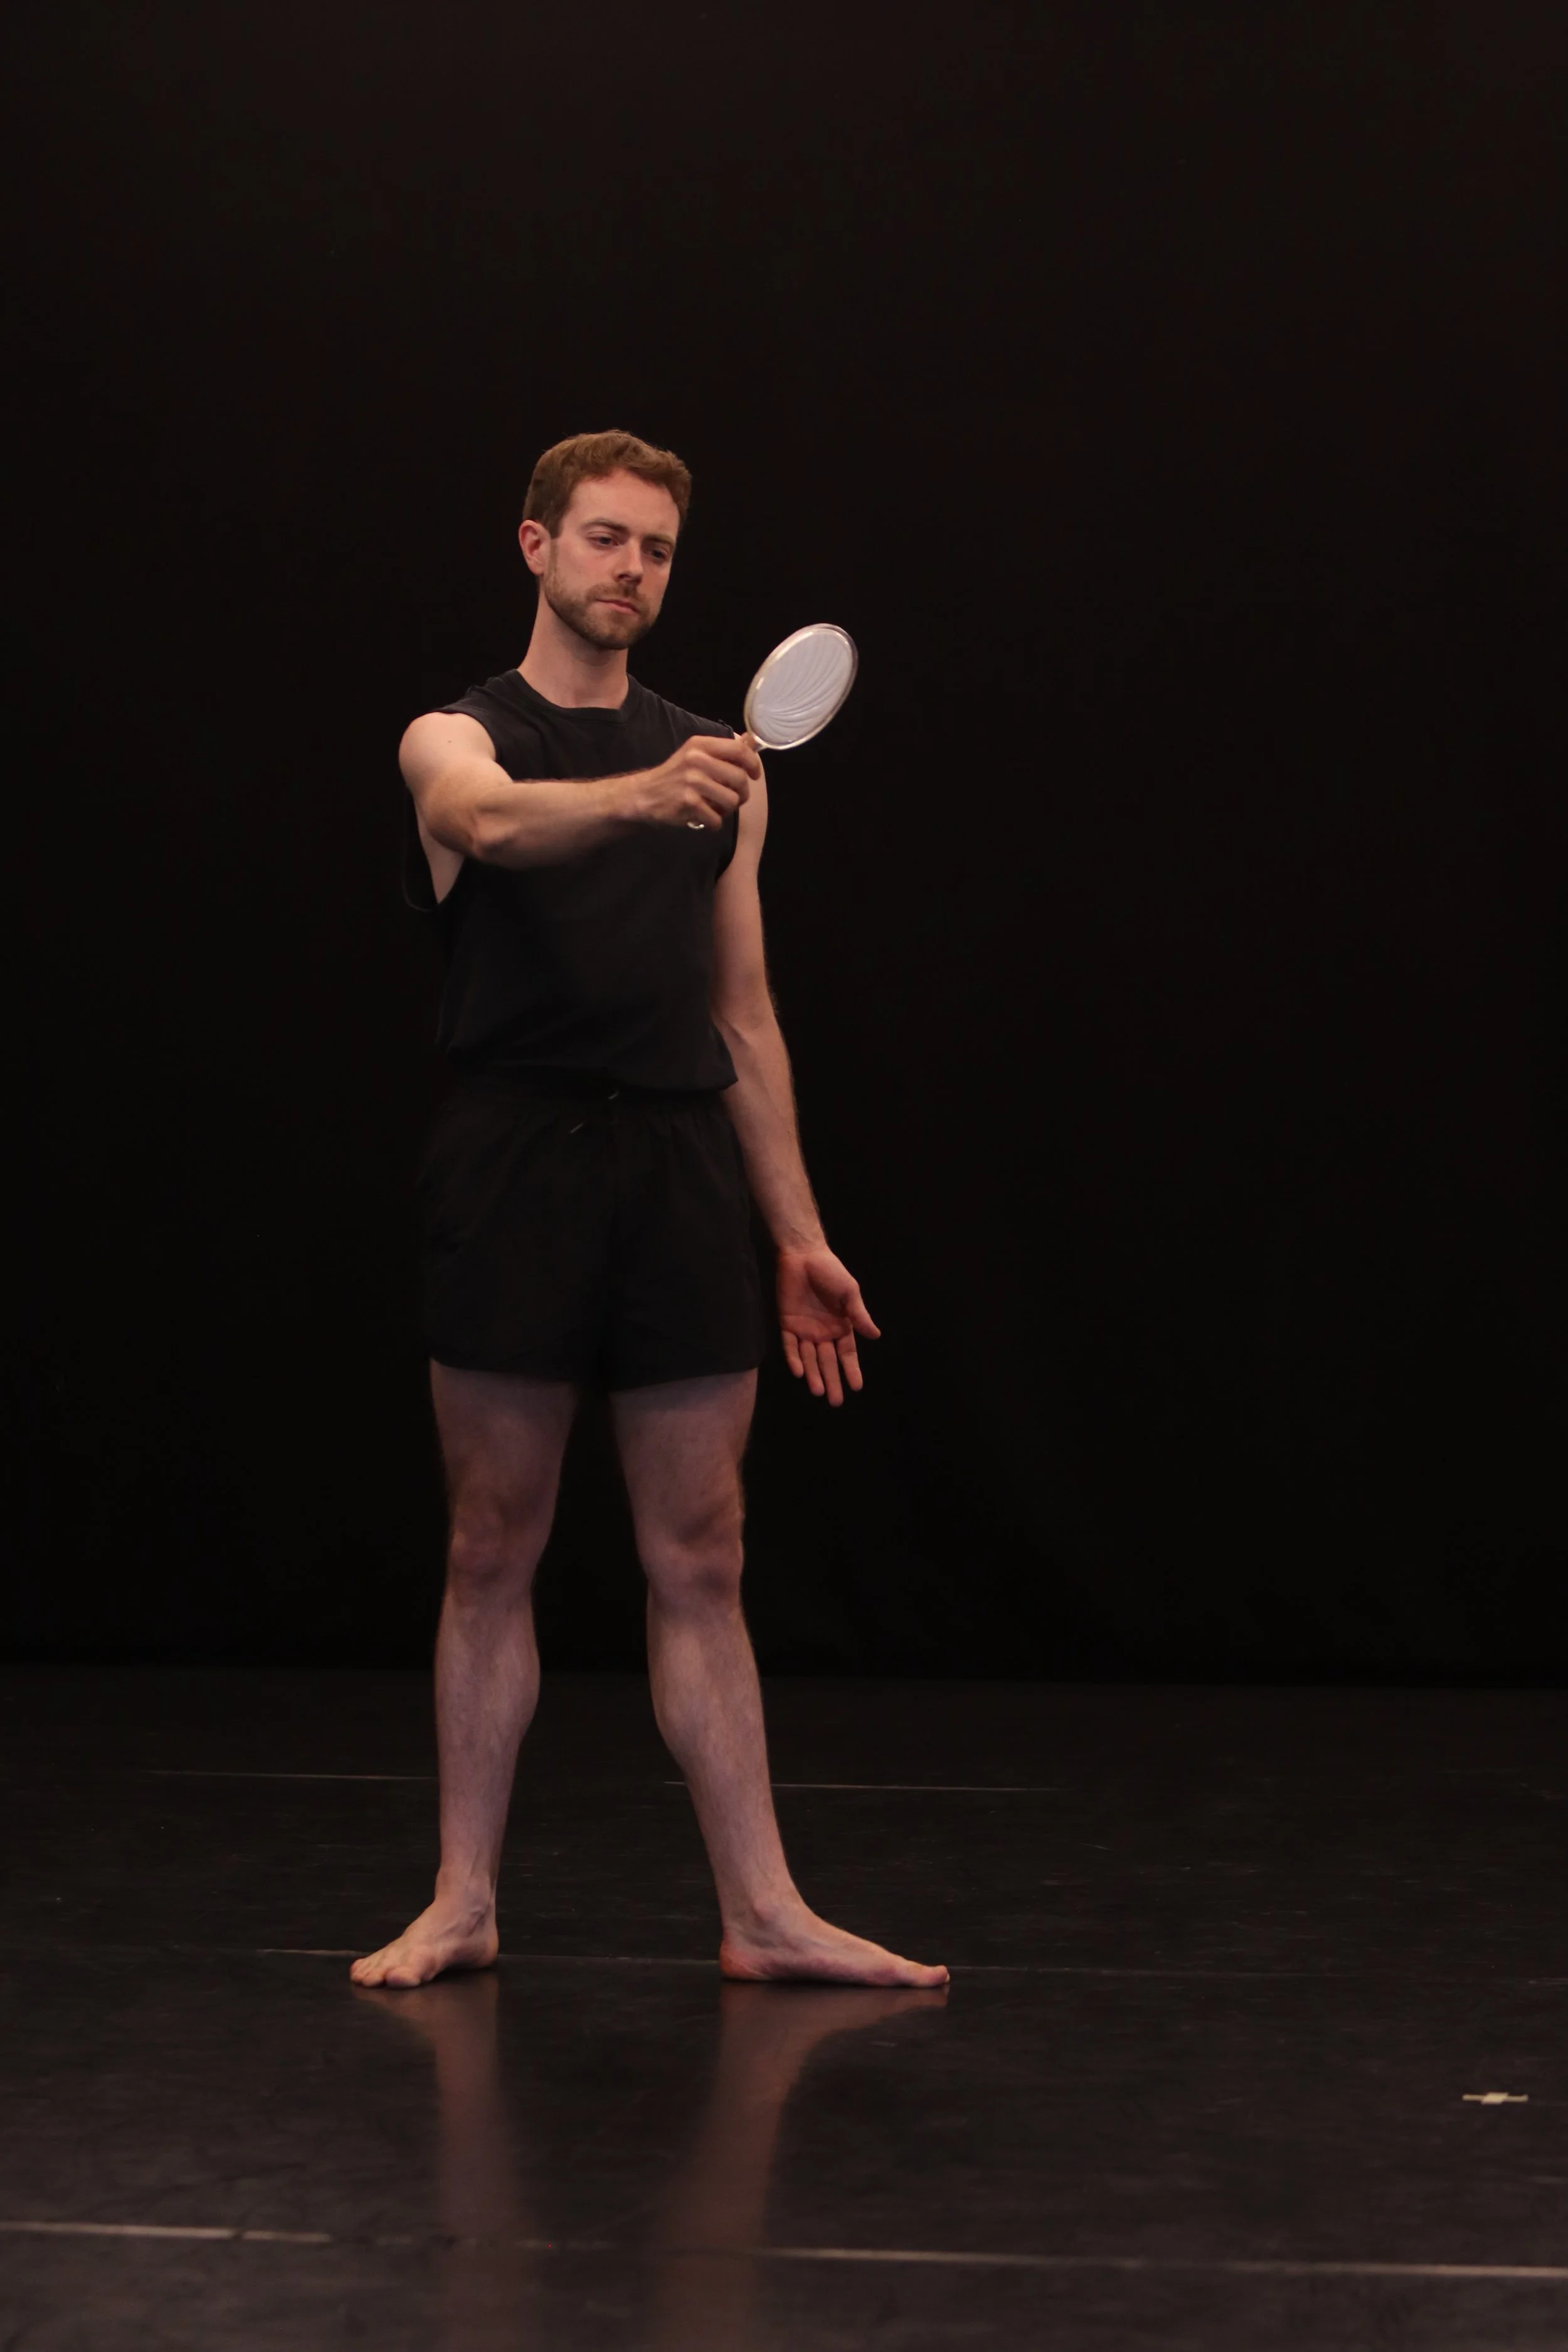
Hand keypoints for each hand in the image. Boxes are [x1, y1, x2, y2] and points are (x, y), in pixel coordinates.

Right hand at [626, 733, 759, 830]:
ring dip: (727, 810)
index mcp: (701, 745)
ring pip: (732, 801)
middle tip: (732, 798)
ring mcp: (692, 782)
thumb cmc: (675, 776)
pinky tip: (704, 818)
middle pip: (740, 779)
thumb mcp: (696, 754)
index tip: (754, 775)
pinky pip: (717, 819)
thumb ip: (723, 751)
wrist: (644, 794)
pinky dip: (714, 823)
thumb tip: (751, 740)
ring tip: (715, 808)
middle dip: (741, 793)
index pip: (739, 751)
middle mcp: (697, 760)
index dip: (753, 764)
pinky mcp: (689, 803)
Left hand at [776, 1246, 880, 1405]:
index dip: (851, 1370)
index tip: (857, 1387)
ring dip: (813, 1375)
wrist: (803, 1255)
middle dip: (832, 1381)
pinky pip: (789, 1346)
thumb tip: (876, 1336)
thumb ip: (859, 1315)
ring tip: (819, 1392)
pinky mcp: (786, 1324)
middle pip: (827, 1362)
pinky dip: (794, 1358)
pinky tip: (799, 1372)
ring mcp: (804, 1330)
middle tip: (835, 1402)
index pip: (847, 1354)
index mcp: (841, 1326)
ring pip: (809, 1358)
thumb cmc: (830, 1272)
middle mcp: (823, 1332)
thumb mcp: (849, 1293)